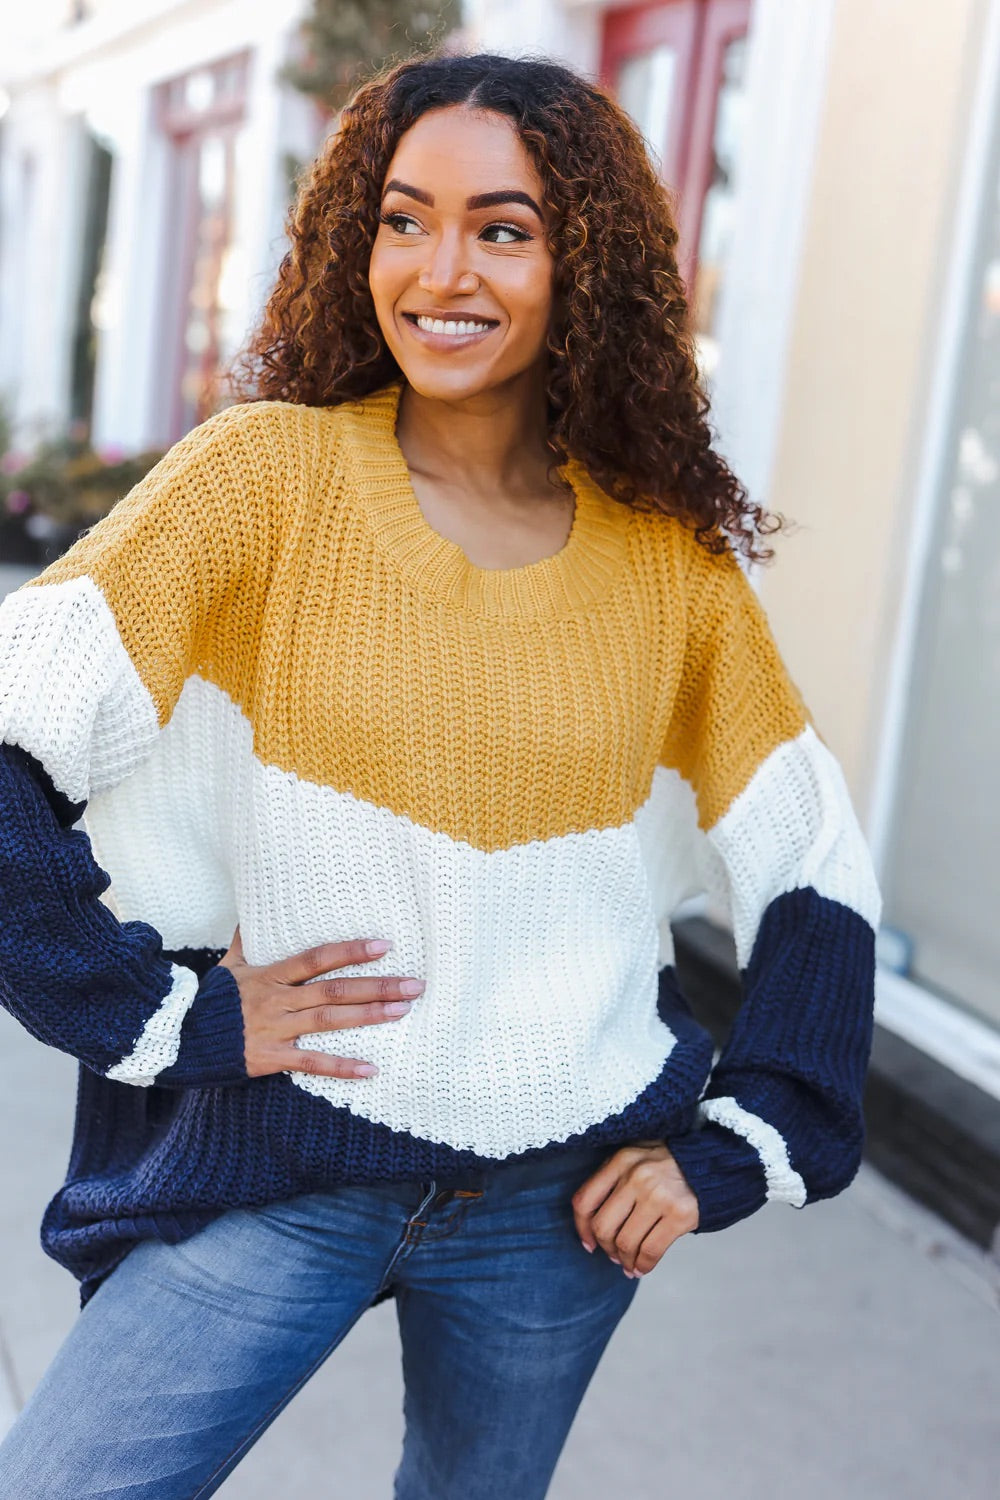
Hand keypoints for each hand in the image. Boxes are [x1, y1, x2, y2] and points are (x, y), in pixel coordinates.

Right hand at [218, 926, 422, 1079]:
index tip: (384, 945)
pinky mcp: (272, 1058)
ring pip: (329, 1022)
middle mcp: (278, 1000)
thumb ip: (246, 940)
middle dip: (376, 985)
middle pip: (334, 990)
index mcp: (270, 975)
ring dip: (368, 1016)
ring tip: (402, 1010)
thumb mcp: (227, 966)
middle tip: (415, 984)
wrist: (178, 1039)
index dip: (350, 950)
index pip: (317, 958)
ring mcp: (276, 1029)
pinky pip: (312, 1064)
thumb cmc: (208, 1002)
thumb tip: (253, 913)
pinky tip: (371, 1069)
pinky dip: (342, 1067)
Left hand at [572, 1141, 699, 1276]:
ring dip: (625, 1260)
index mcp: (621, 1160)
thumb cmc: (667, 1164)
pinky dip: (643, 1265)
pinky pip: (651, 1250)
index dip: (582, 1229)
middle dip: (606, 1248)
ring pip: (626, 1243)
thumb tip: (591, 1226)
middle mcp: (636, 1176)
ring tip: (629, 1264)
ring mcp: (658, 1195)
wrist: (711, 1162)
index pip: (585, 1201)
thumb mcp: (636, 1157)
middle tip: (614, 1256)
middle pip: (603, 1227)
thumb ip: (613, 1179)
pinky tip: (642, 1267)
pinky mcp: (679, 1214)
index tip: (589, 1244)